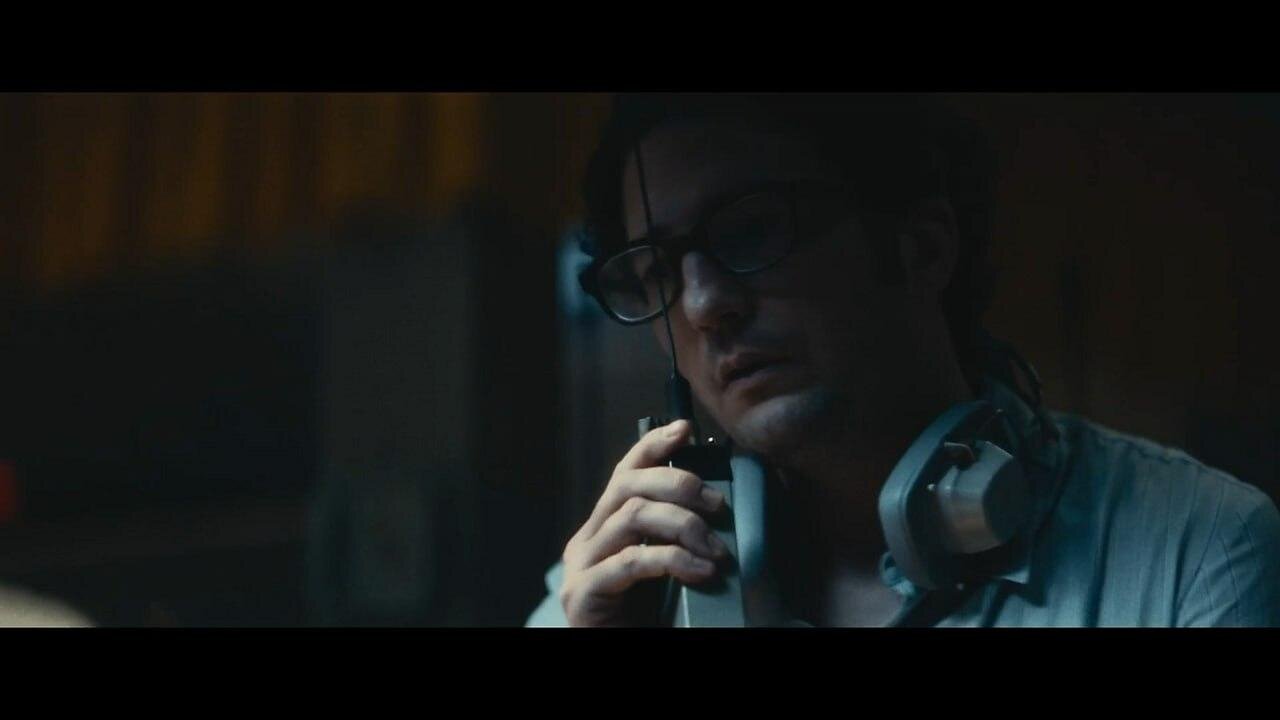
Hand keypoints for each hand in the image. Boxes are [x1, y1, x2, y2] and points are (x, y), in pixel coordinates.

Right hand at [559, 419, 728, 625]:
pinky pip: (631, 562)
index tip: (685, 431)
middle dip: (679, 484)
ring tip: (715, 549)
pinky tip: (702, 572)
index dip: (653, 446)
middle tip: (718, 506)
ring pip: (632, 516)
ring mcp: (581, 568)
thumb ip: (674, 538)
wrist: (624, 652)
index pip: (624, 473)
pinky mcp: (584, 596)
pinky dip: (673, 560)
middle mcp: (586, 541)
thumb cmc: (649, 619)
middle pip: (628, 486)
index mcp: (603, 529)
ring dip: (683, 524)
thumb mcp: (666, 570)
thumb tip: (717, 503)